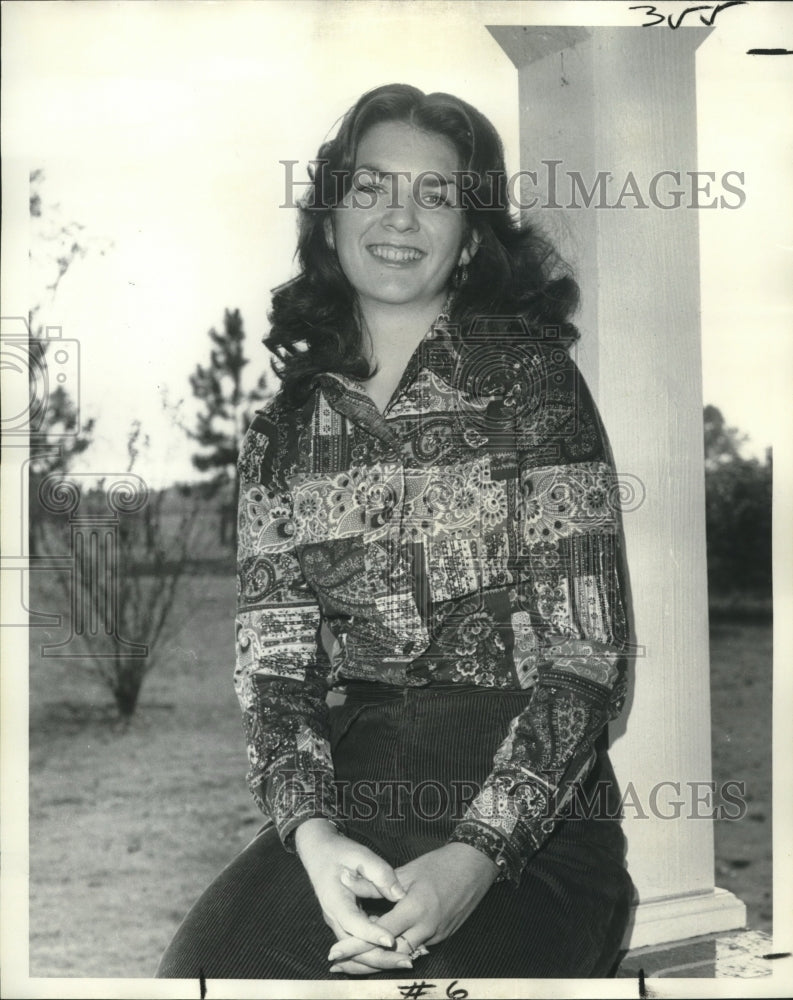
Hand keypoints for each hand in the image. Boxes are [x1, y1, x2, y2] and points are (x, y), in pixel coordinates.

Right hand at [293, 819, 406, 953]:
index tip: (392, 940)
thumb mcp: (359, 855)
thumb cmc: (340, 852)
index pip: (353, 923)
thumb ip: (379, 872)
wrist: (319, 852)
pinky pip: (360, 944)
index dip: (372, 934)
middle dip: (380, 957)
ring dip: (380, 958)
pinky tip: (398, 951)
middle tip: (408, 961)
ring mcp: (339, 923)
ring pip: (358, 951)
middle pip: (355, 948)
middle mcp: (334, 918)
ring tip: (406, 961)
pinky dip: (376, 950)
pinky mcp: (347, 924)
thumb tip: (399, 894)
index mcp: (334, 901)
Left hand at [327, 842, 498, 974]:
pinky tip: (383, 948)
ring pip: (403, 955)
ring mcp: (436, 935)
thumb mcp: (406, 870)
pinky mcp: (443, 936)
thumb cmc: (440, 864)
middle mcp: (426, 928)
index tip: (334, 954)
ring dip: (380, 959)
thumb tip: (345, 881)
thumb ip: (375, 883)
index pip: (378, 934)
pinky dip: (398, 951)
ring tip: (354, 961)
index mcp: (415, 909)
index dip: (355, 945)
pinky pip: (416, 949)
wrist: (476, 865)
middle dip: (363, 962)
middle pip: (389, 955)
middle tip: (339, 965)